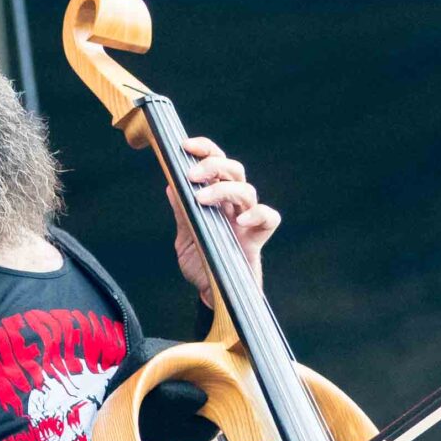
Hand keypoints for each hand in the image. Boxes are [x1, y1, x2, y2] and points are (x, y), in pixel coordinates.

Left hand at [166, 134, 279, 301]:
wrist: (214, 295)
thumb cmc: (203, 264)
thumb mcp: (185, 238)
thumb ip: (182, 213)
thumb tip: (171, 185)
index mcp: (216, 197)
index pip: (216, 163)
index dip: (205, 149)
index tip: (185, 146)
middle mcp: (233, 204)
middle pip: (234, 169)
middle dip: (213, 165)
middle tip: (192, 175)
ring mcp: (247, 219)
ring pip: (247, 190)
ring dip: (225, 189)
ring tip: (202, 200)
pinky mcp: (258, 238)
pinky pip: (269, 218)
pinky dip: (257, 214)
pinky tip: (241, 220)